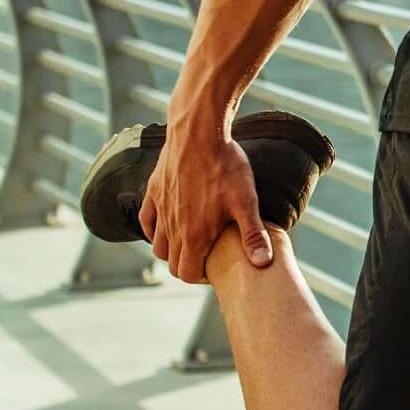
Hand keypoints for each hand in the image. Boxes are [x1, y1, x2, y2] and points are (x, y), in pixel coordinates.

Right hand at [141, 120, 269, 279]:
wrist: (199, 132)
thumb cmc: (226, 166)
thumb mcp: (245, 200)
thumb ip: (252, 234)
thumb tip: (263, 263)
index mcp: (194, 234)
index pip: (187, 274)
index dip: (201, 276)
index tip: (214, 267)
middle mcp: (173, 227)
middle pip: (172, 264)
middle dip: (187, 266)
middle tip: (206, 256)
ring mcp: (161, 210)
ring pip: (158, 246)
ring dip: (171, 250)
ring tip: (190, 241)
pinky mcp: (153, 193)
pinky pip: (146, 222)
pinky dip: (154, 230)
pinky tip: (169, 224)